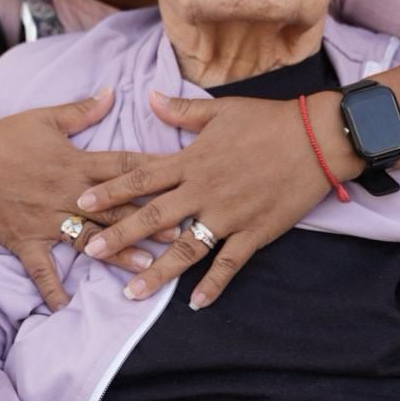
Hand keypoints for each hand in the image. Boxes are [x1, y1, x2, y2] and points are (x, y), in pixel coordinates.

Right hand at [0, 88, 175, 311]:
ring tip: (150, 268)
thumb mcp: (43, 118)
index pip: (123, 168)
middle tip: (186, 232)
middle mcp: (67, 195)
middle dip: (152, 221)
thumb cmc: (1, 139)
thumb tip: (112, 92)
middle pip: (117, 209)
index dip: (156, 172)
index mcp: (75, 163)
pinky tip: (68, 309)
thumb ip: (81, 110)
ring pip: (91, 240)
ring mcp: (47, 221)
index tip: (185, 179)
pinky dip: (52, 290)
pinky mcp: (26, 241)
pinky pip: (42, 270)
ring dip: (120, 255)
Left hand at [74, 90, 361, 308]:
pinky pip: (230, 263)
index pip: (141, 177)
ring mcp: (230, 214)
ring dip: (157, 271)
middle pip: (153, 217)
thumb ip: (181, 111)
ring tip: (132, 291)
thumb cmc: (269, 120)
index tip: (80, 201)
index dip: (109, 190)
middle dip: (118, 235)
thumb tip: (148, 97)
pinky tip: (196, 303)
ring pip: (186, 248)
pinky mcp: (256, 231)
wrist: (319, 138)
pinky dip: (213, 284)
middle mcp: (205, 190)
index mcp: (193, 160)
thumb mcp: (222, 110)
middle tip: (88, 251)